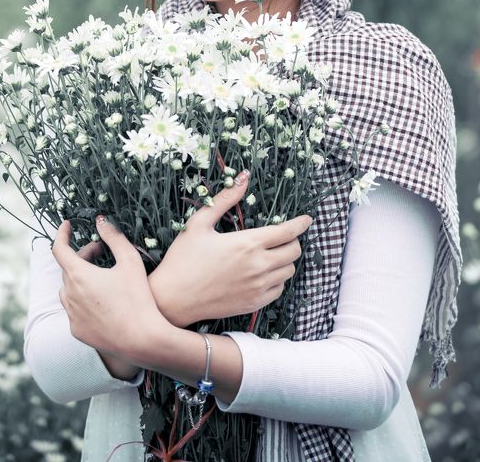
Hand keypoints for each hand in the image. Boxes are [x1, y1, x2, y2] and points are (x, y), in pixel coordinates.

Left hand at [52, 215, 165, 362]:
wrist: (143, 339)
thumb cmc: (138, 297)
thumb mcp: (130, 260)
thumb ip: (114, 237)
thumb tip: (100, 220)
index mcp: (78, 276)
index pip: (59, 249)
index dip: (61, 234)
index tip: (67, 225)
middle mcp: (69, 295)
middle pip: (68, 268)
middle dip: (82, 255)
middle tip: (101, 251)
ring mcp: (72, 316)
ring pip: (68, 289)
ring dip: (79, 277)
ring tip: (99, 274)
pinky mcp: (77, 331)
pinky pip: (73, 310)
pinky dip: (82, 299)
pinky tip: (100, 299)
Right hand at [148, 173, 312, 327]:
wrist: (173, 299)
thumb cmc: (183, 258)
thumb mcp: (199, 223)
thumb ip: (225, 199)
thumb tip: (243, 176)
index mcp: (248, 243)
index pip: (288, 232)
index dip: (301, 223)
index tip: (307, 219)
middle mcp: (259, 266)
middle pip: (294, 251)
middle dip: (292, 240)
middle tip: (282, 236)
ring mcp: (258, 288)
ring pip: (289, 271)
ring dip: (285, 260)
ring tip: (271, 253)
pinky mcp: (254, 304)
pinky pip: (278, 290)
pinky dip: (277, 279)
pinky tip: (263, 273)